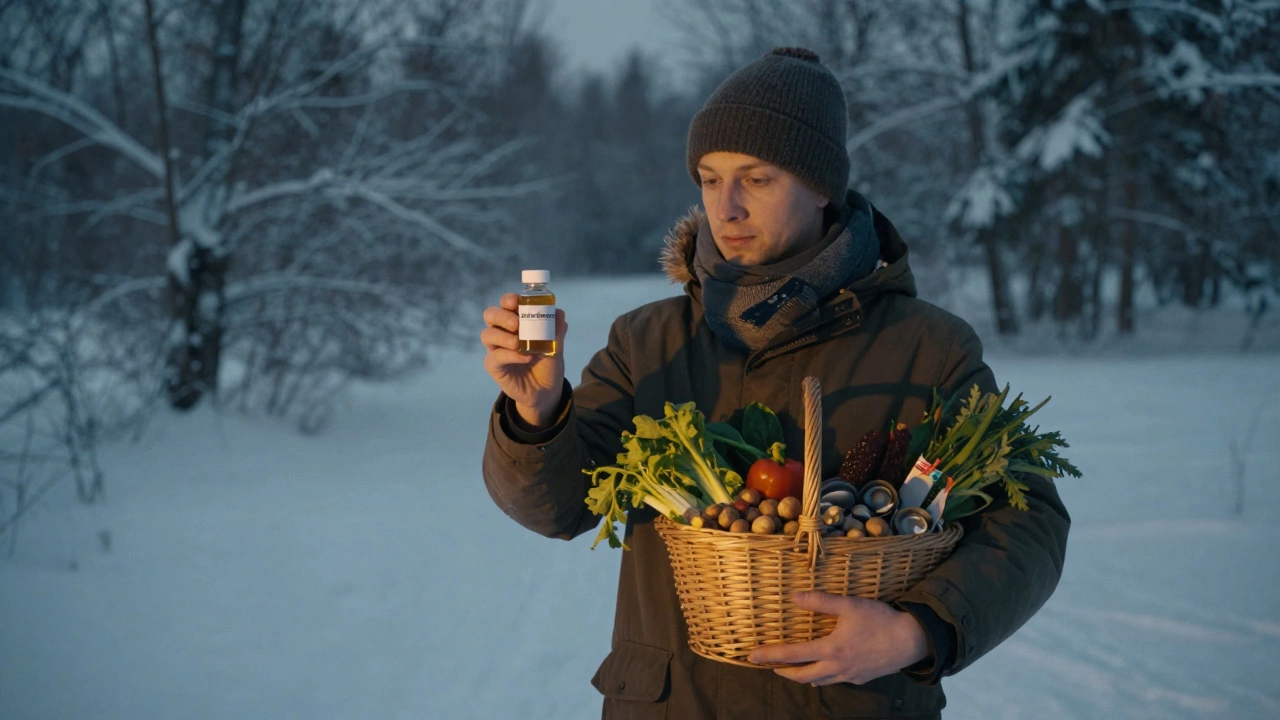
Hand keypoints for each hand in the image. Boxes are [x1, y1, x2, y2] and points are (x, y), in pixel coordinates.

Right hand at [481, 293, 566, 427]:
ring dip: (503, 336)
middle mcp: (502, 332)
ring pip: (487, 334)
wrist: (546, 390)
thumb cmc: (548, 363)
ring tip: (519, 343)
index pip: (505, 304)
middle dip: (501, 316)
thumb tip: (559, 312)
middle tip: (516, 323)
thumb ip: (557, 330)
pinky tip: (525, 358)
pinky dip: (511, 355)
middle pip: (490, 315)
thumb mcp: (557, 346)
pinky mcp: (494, 365)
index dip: (508, 299)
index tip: (517, 301)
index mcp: (515, 321)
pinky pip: (495, 356)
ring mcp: (496, 348)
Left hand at [747, 591, 929, 685]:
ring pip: (820, 681)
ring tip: (794, 669)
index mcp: (831, 649)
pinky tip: (826, 670)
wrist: (912, 640)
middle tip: (771, 666)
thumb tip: (794, 596)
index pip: (793, 654)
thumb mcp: (850, 605)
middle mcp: (837, 667)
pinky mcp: (862, 677)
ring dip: (803, 676)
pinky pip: (837, 680)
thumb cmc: (881, 620)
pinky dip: (825, 676)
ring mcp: (850, 675)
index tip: (752, 656)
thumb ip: (821, 601)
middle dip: (784, 672)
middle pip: (802, 675)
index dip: (770, 655)